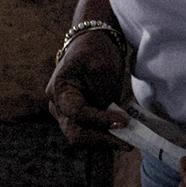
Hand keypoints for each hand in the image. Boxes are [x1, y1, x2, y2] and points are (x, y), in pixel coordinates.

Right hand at [46, 31, 128, 147]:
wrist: (92, 42)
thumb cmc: (96, 52)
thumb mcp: (102, 69)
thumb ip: (103, 96)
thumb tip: (114, 123)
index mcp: (59, 90)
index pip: (77, 114)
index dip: (100, 121)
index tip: (123, 122)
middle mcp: (57, 106)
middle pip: (76, 133)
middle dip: (102, 140)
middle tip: (127, 144)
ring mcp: (64, 113)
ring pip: (81, 136)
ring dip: (104, 141)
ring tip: (128, 143)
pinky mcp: (76, 117)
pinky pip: (88, 131)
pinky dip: (103, 135)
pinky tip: (122, 138)